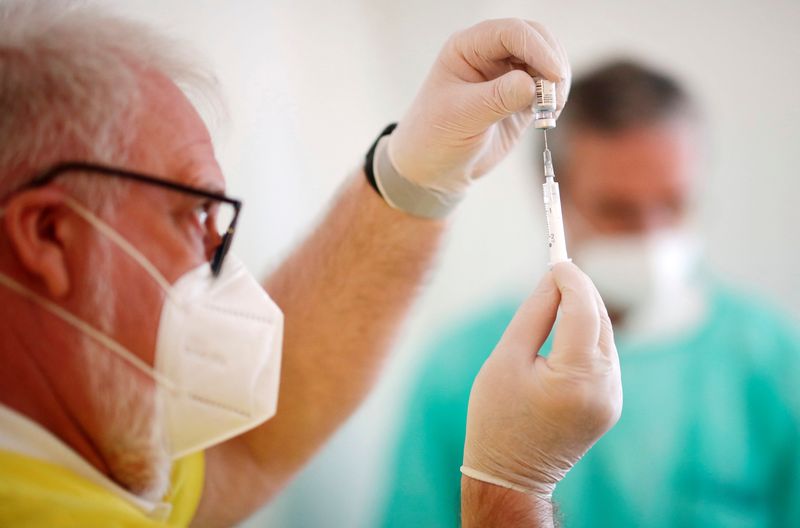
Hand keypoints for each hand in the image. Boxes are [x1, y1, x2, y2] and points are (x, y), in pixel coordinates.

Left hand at [388, 18, 570, 195]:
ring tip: (551, 110)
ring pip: (546, 61)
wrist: (434, 169)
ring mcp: (506, 74)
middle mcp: (488, 55)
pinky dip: (555, 97)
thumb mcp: (462, 117)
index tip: (554, 76)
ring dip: (556, 82)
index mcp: (467, 48)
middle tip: (556, 97)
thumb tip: (530, 84)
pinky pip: (547, 86)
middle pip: (535, 39)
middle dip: (551, 63)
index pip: (510, 33)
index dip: (537, 49)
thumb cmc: (434, 138)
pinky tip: (548, 115)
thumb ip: (496, 98)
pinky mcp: (520, 96)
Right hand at [461, 262, 621, 498]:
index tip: (556, 258)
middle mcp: (605, 388)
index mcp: (575, 378)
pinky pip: (605, 358)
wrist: (510, 476)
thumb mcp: (505, 359)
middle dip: (581, 292)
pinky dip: (588, 338)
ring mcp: (613, 399)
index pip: (584, 310)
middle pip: (600, 320)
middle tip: (556, 270)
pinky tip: (565, 332)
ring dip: (585, 314)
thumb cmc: (496, 417)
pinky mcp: (611, 405)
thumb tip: (553, 279)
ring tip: (556, 299)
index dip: (572, 279)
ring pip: (606, 338)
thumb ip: (533, 313)